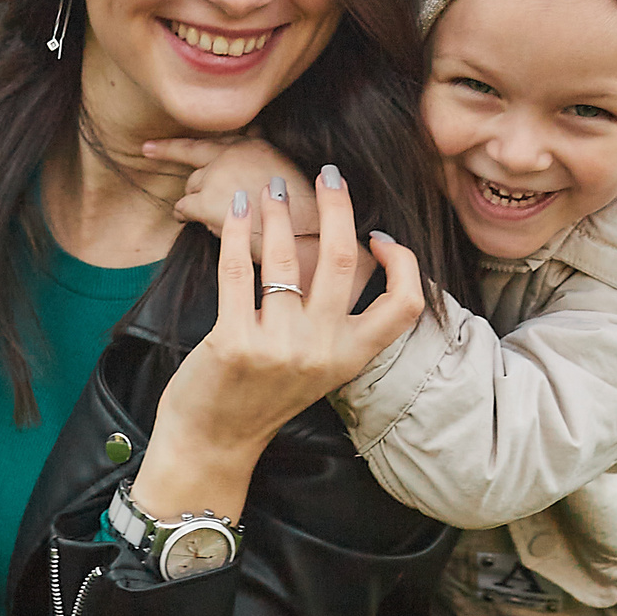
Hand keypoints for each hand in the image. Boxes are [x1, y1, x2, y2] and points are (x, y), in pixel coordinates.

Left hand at [133, 167, 424, 524]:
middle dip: (338, 206)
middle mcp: (321, 351)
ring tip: (273, 187)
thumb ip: (334, 319)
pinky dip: (238, 231)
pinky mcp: (234, 342)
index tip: (379, 234)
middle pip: (344, 261)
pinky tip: (240, 209)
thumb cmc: (264, 395)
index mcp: (350, 357)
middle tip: (329, 173)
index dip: (402, 263)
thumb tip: (351, 253)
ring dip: (279, 211)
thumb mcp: (317, 365)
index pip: (404, 305)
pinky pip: (238, 270)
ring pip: (286, 257)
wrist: (213, 442)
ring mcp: (278, 348)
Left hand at [148, 137, 314, 252]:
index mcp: (255, 145)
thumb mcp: (286, 175)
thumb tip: (250, 156)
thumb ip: (262, 163)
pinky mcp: (207, 201)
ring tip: (192, 210)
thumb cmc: (301, 214)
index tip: (173, 127)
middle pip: (200, 159)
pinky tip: (186, 218)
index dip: (199, 134)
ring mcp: (218, 176)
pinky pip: (184, 206)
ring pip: (192, 184)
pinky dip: (184, 213)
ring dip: (192, 198)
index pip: (220, 135)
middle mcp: (234, 154)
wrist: (303, 235)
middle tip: (149, 150)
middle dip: (183, 163)